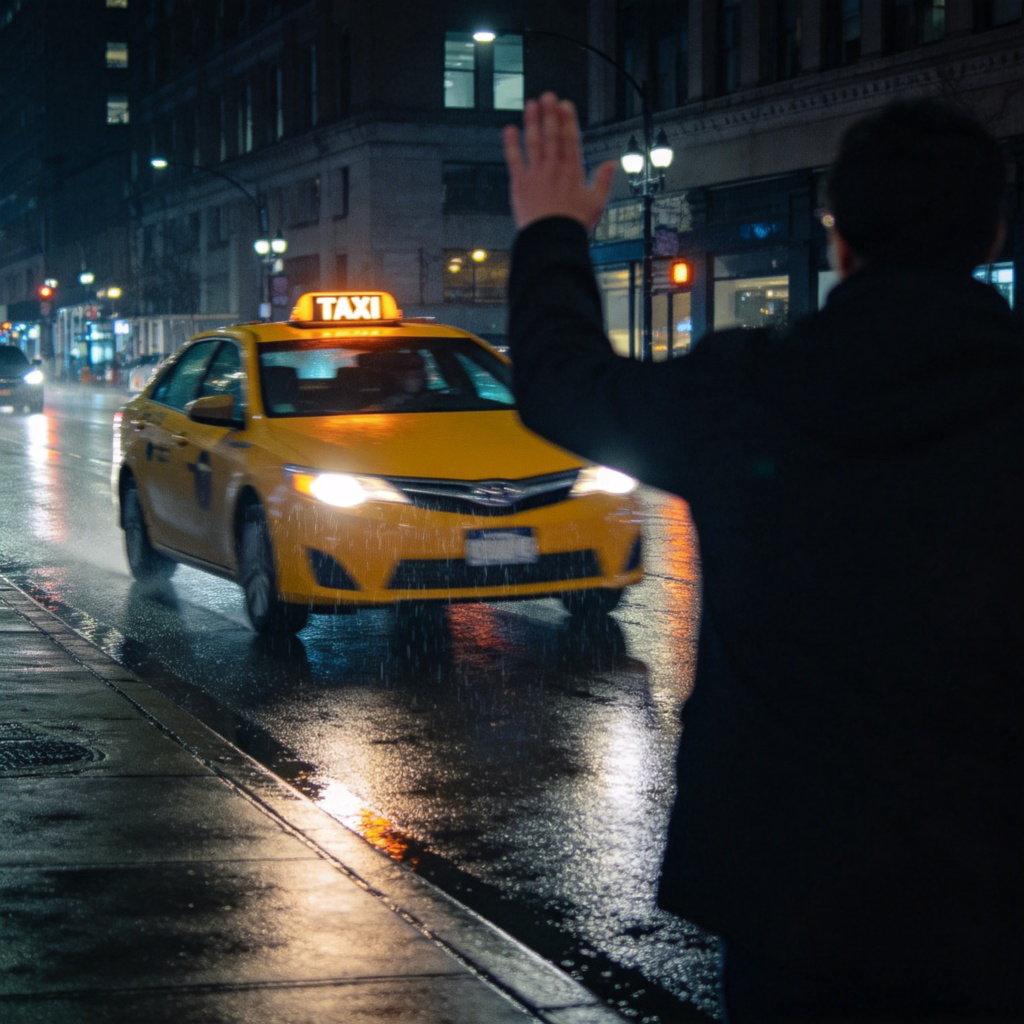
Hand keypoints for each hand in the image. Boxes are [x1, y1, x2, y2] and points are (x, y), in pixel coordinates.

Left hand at [503, 92, 617, 231]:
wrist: (552, 241)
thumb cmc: (575, 225)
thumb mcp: (597, 204)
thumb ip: (604, 181)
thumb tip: (612, 163)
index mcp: (573, 172)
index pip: (571, 139)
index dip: (567, 120)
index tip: (565, 104)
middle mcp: (554, 169)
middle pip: (552, 135)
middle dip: (550, 114)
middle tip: (547, 96)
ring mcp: (536, 175)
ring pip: (534, 143)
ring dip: (532, 122)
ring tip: (531, 104)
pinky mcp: (520, 185)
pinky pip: (514, 160)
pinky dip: (511, 144)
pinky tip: (509, 129)